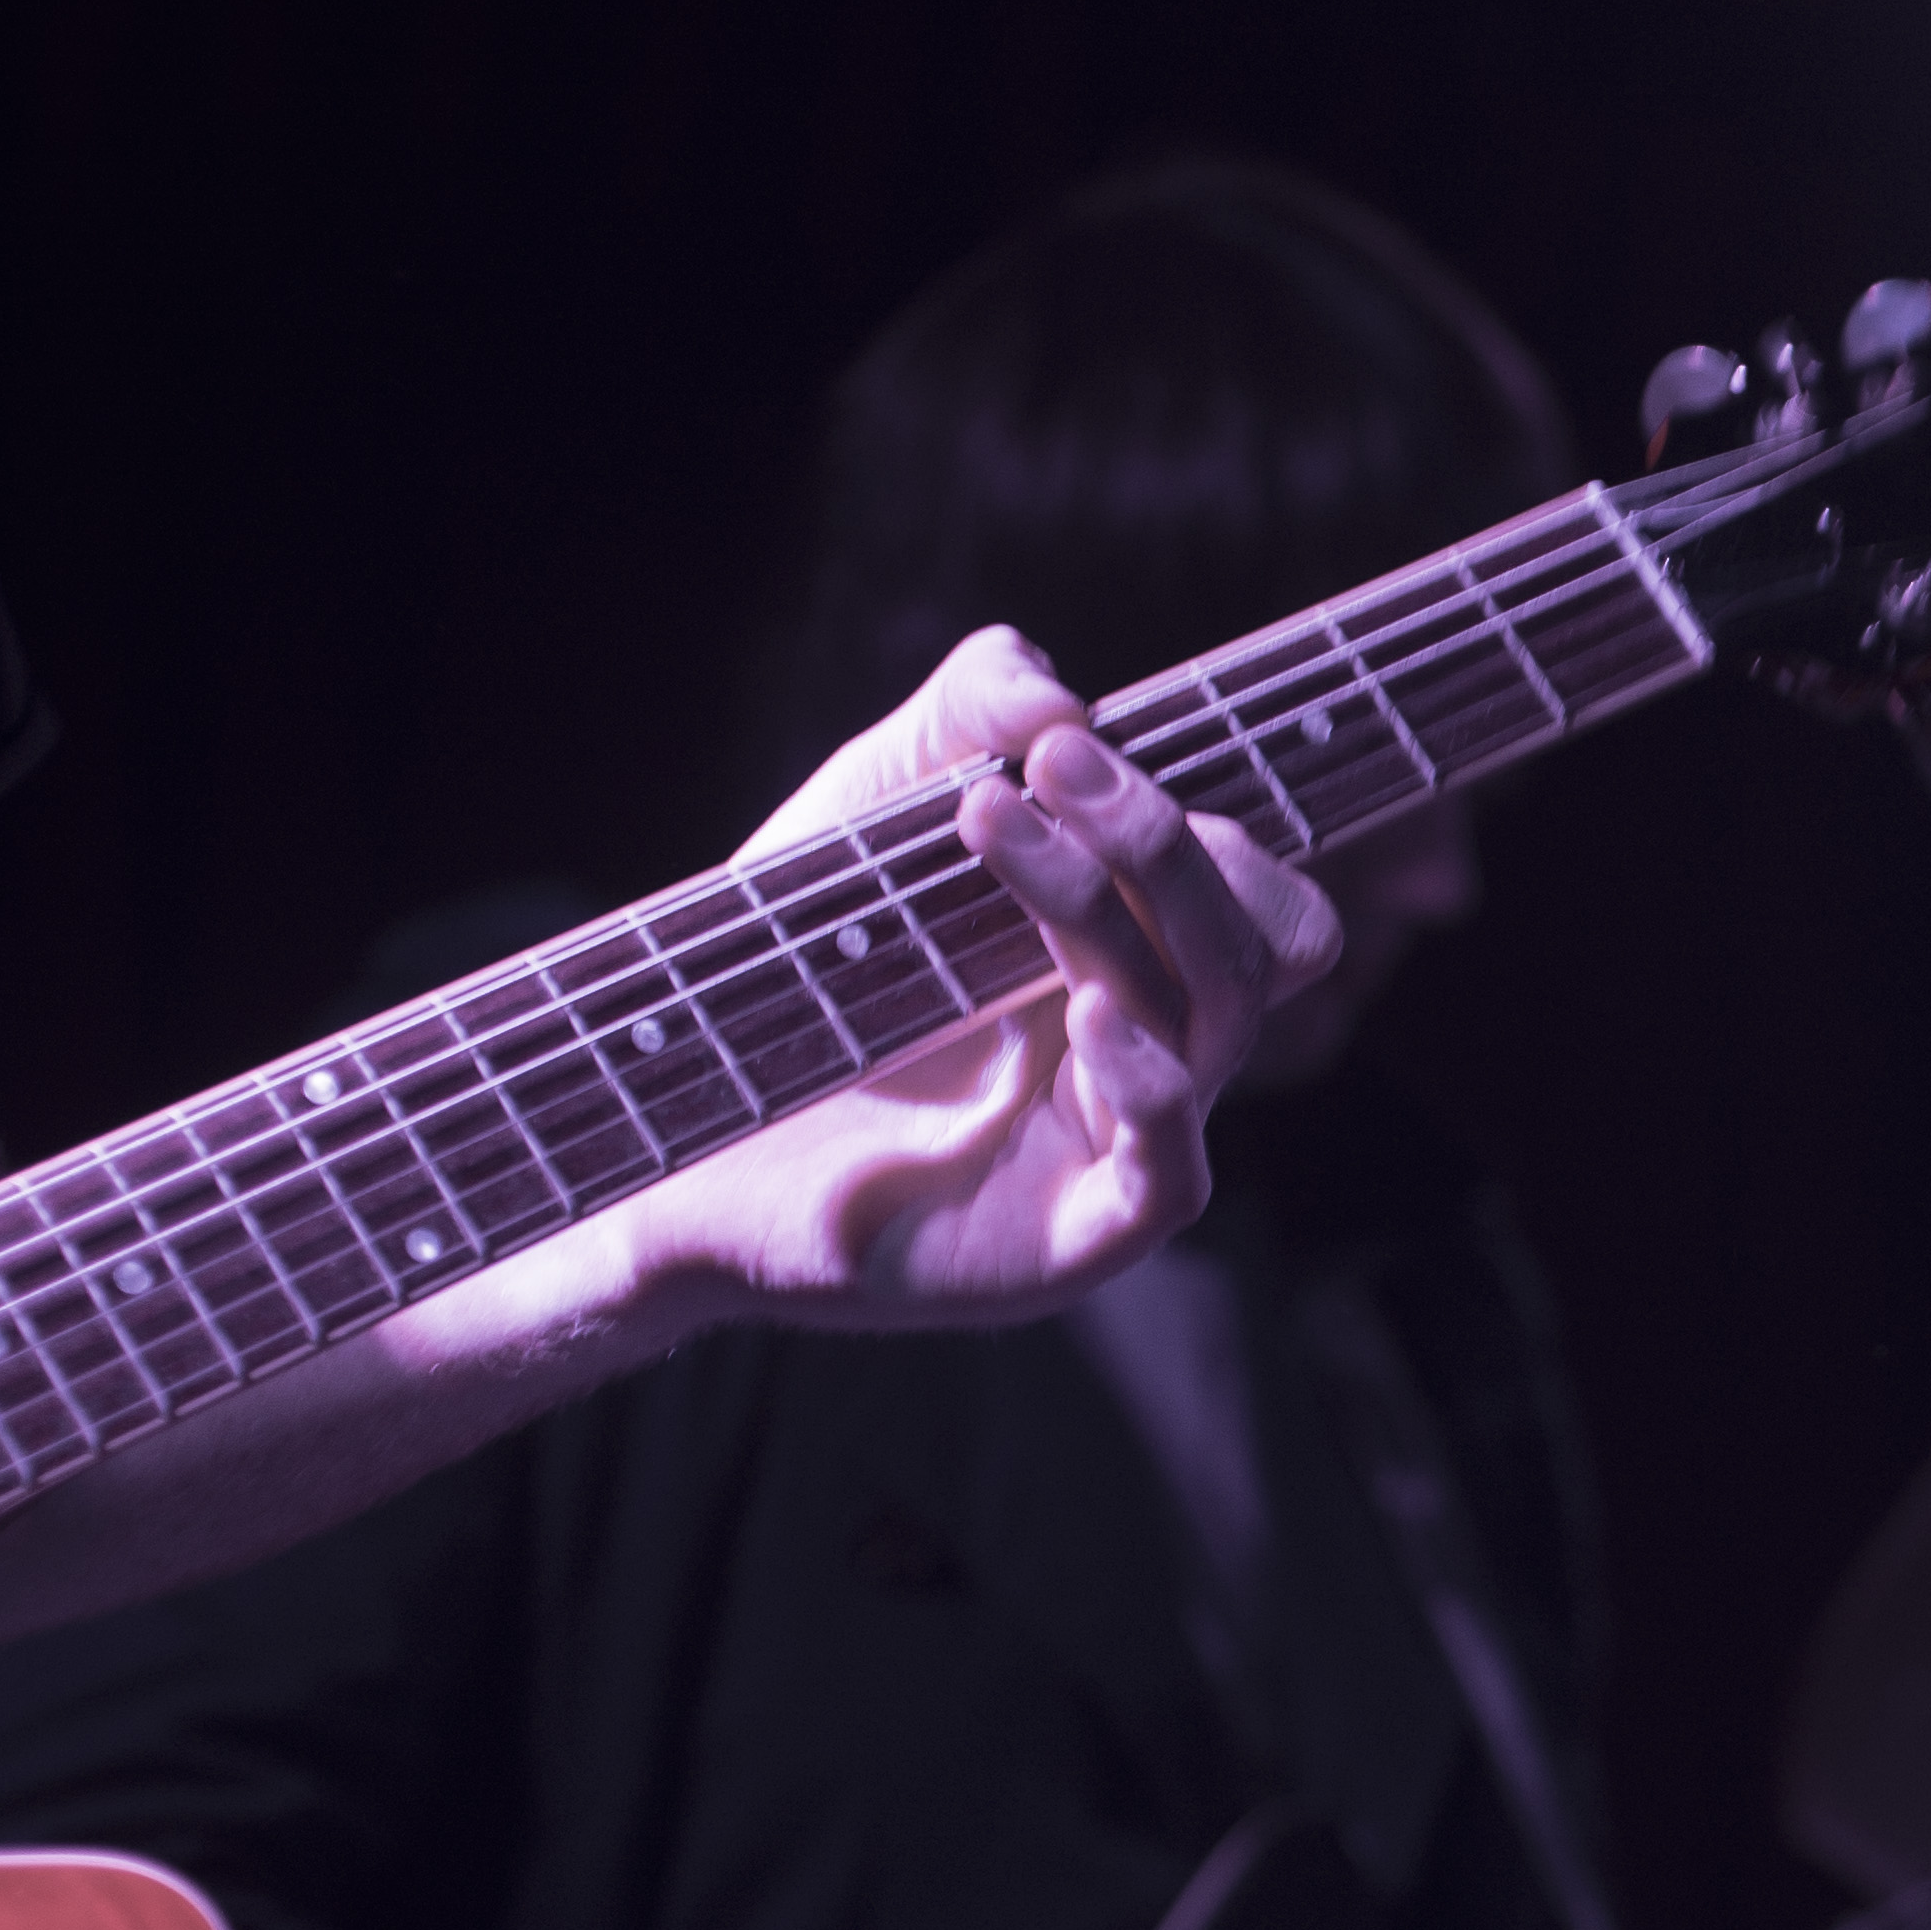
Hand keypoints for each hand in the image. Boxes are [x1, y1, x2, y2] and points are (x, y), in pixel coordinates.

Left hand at [620, 629, 1343, 1329]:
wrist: (675, 1106)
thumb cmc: (796, 963)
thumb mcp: (877, 801)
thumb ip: (967, 712)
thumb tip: (1058, 691)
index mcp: (1134, 957)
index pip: (1255, 895)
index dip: (1204, 821)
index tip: (1067, 745)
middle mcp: (1148, 1046)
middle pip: (1250, 943)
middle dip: (1160, 838)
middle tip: (1054, 760)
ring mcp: (1119, 1142)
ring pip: (1212, 1023)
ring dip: (1116, 905)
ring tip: (991, 823)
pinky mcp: (1074, 1237)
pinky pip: (1173, 1172)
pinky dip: (1154, 1089)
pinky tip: (1092, 1018)